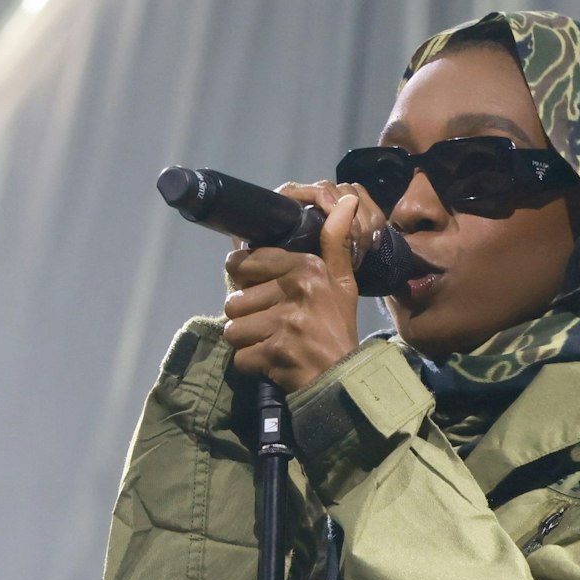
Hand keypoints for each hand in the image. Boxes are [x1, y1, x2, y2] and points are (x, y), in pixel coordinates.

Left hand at [221, 180, 387, 390]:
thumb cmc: (337, 327)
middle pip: (235, 300)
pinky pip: (240, 356)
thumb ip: (334, 242)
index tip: (260, 291)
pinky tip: (272, 360)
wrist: (345, 378)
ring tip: (270, 341)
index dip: (245, 279)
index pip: (245, 263)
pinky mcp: (274, 352)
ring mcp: (284, 323)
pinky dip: (252, 363)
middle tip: (270, 323)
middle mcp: (294, 291)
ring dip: (247, 340)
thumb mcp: (342, 282)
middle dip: (247, 315)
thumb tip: (346, 201)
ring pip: (233, 328)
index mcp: (306, 268)